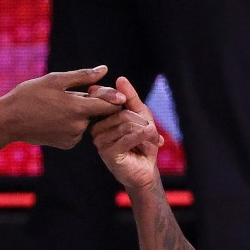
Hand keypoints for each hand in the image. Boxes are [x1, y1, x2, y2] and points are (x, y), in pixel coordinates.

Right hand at [0, 66, 124, 148]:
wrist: (8, 121)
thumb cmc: (30, 96)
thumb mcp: (55, 80)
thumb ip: (83, 76)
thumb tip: (104, 70)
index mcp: (78, 109)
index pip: (111, 104)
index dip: (111, 95)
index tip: (102, 89)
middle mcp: (79, 126)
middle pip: (98, 113)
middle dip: (91, 102)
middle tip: (72, 93)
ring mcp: (73, 138)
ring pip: (86, 121)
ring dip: (80, 112)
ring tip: (58, 104)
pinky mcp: (66, 144)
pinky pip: (77, 131)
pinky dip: (72, 123)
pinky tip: (55, 117)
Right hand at [91, 76, 163, 190]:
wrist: (146, 170)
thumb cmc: (142, 143)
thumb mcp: (140, 115)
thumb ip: (129, 97)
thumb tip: (119, 79)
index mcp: (101, 119)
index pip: (104, 98)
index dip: (116, 94)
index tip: (127, 100)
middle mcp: (96, 130)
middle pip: (120, 112)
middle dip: (142, 120)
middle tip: (152, 130)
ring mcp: (100, 142)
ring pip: (125, 124)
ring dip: (145, 130)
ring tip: (153, 138)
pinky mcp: (108, 153)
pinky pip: (127, 137)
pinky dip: (143, 136)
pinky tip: (153, 140)